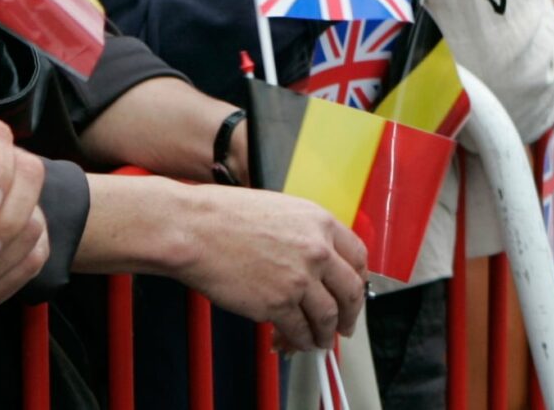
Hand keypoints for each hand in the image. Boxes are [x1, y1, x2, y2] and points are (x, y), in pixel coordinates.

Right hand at [175, 187, 367, 352]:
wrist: (194, 229)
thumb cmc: (225, 216)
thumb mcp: (281, 210)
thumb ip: (305, 233)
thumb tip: (315, 259)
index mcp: (320, 222)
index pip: (358, 256)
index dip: (359, 279)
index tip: (354, 291)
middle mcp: (317, 250)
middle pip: (350, 291)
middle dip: (350, 313)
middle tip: (346, 324)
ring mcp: (299, 279)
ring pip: (327, 316)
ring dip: (326, 333)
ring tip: (320, 340)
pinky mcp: (277, 303)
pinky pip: (299, 329)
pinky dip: (300, 340)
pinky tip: (297, 342)